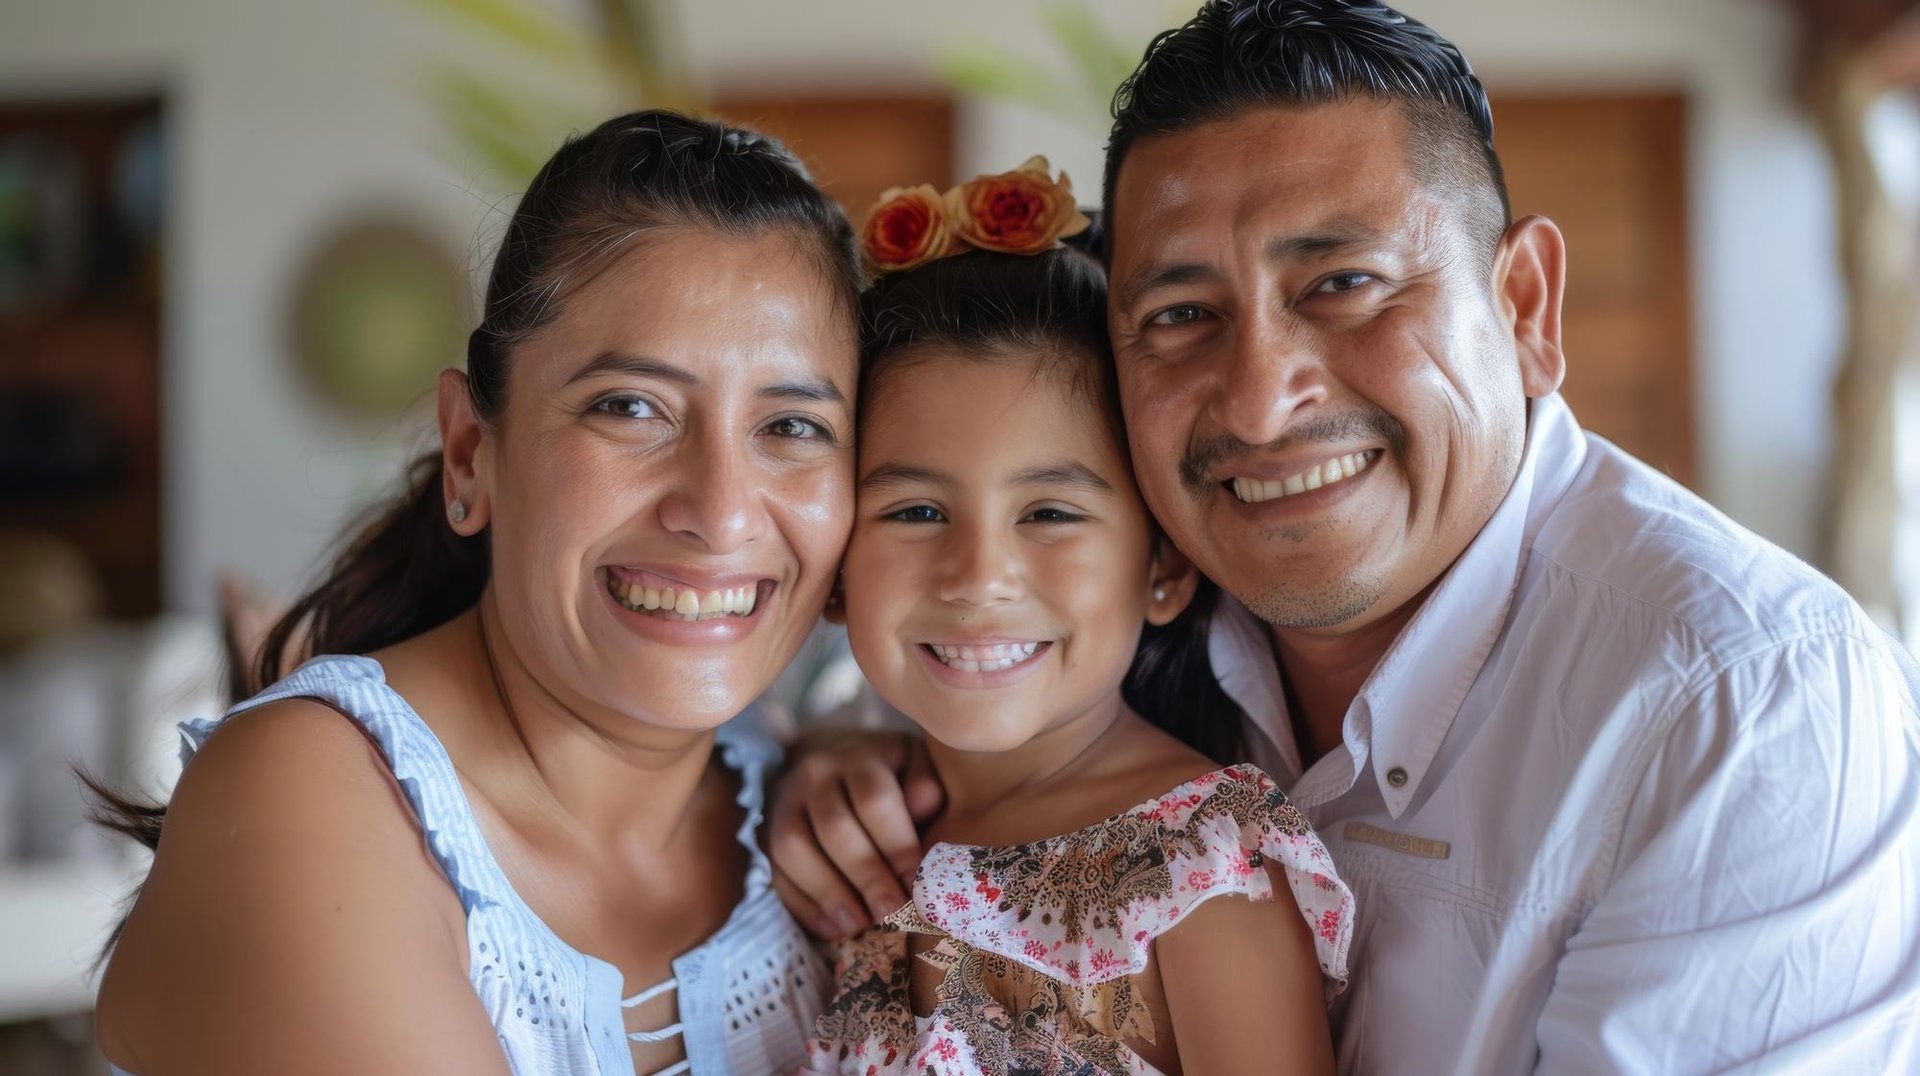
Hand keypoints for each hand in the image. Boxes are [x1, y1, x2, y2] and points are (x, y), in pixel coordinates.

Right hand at [768, 730, 944, 939]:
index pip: (874, 800)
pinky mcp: (764, 835)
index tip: (915, 884)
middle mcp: (814, 776)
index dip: (896, 845)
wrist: (836, 767)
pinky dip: (803, 906)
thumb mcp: (915, 767)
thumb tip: (922, 806)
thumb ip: (925, 784)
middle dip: (865, 876)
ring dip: (828, 893)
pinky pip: (775, 872)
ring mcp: (782, 804)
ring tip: (858, 926)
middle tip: (889, 912)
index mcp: (859, 758)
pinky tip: (832, 929)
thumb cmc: (890, 775)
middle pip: (834, 829)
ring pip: (794, 849)